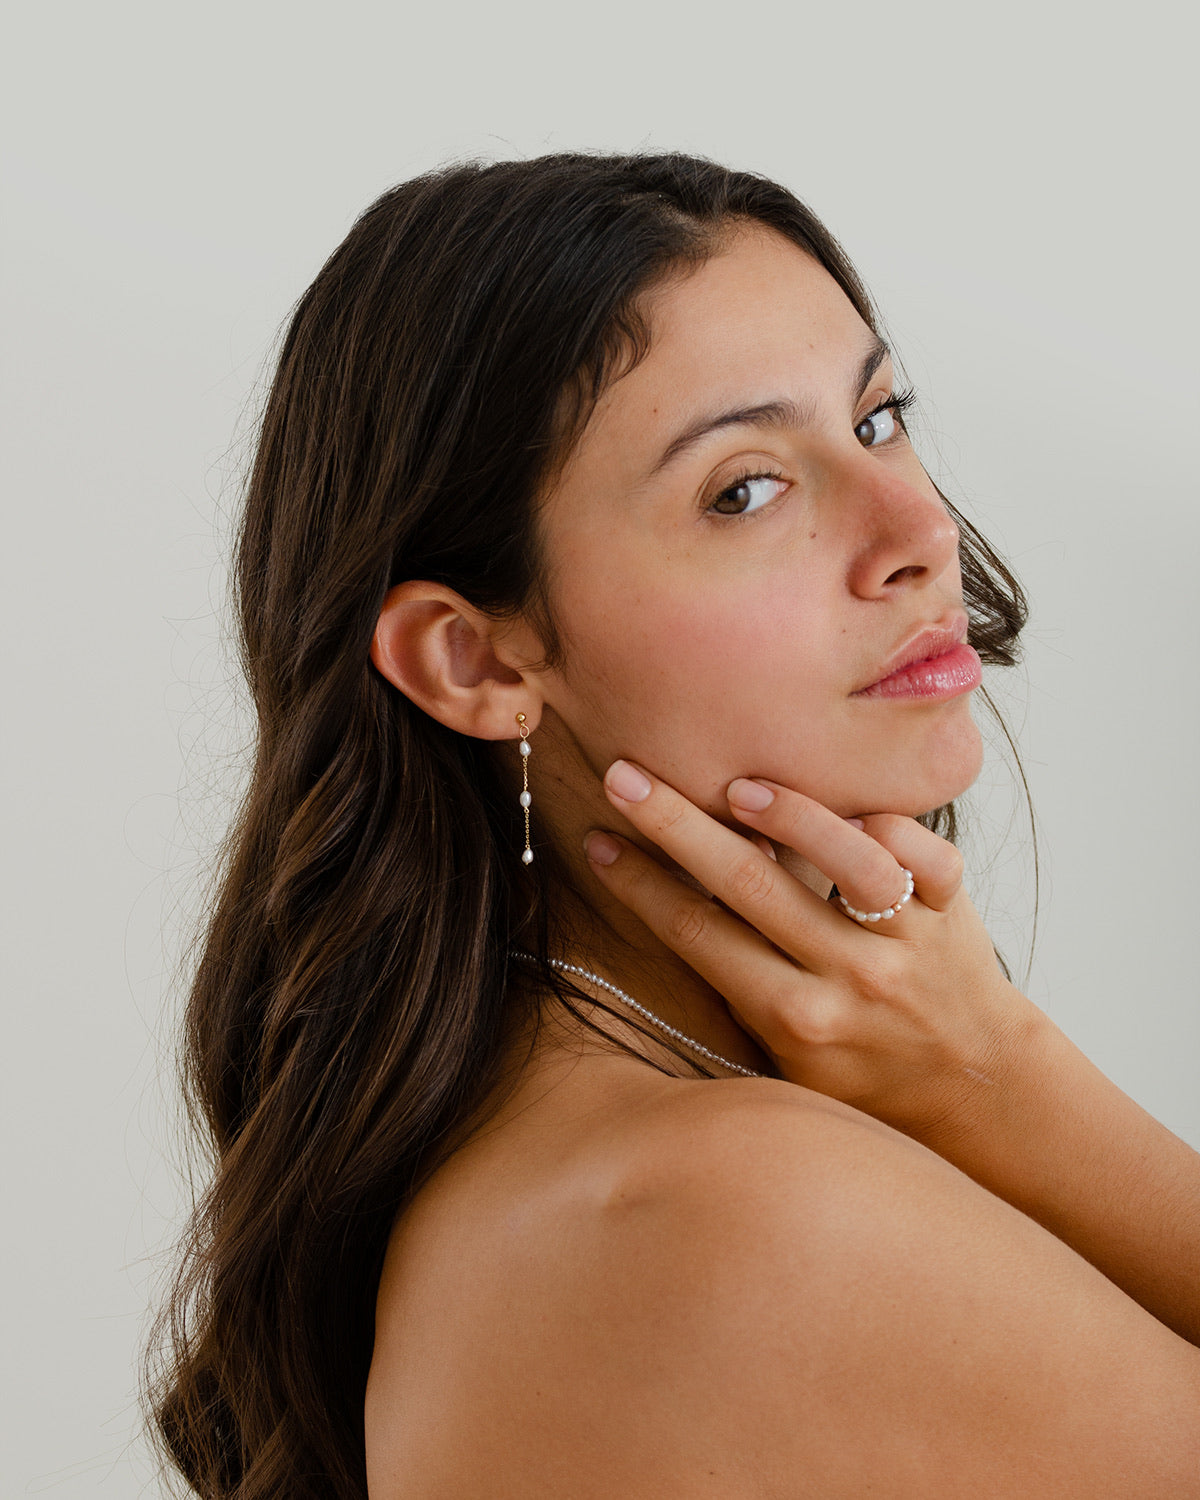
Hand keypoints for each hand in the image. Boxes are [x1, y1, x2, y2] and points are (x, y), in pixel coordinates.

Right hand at [585, 760, 1036, 1142]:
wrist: (975, 1089)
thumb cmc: (863, 1068)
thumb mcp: (787, 1052)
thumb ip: (741, 982)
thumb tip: (675, 895)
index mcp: (794, 1020)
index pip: (698, 934)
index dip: (639, 884)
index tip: (598, 842)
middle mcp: (849, 980)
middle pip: (747, 885)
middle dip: (674, 826)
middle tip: (623, 776)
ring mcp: (906, 943)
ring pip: (847, 860)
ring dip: (791, 817)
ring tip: (740, 788)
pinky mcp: (953, 910)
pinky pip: (924, 852)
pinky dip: (886, 823)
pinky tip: (845, 806)